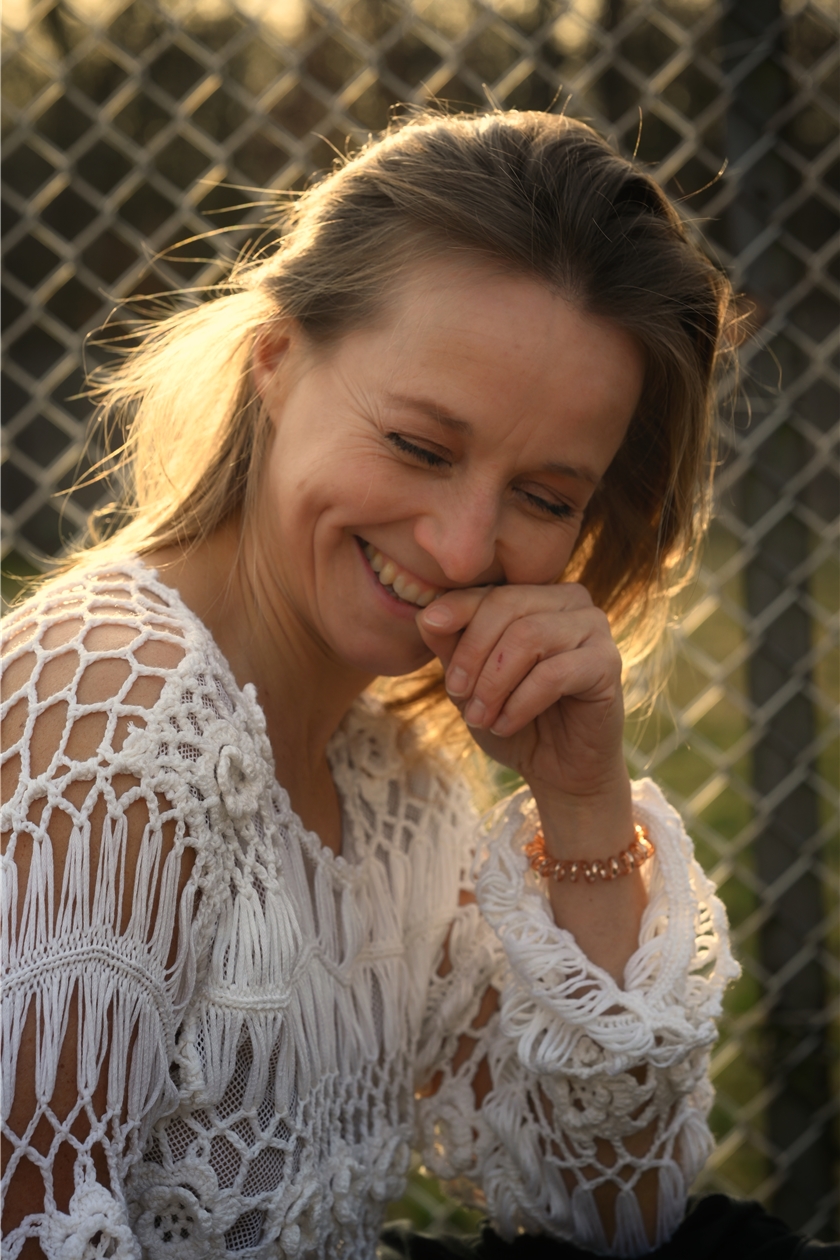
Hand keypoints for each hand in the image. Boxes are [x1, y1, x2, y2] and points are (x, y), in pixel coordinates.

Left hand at [416, 583, 630, 819]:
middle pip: (506, 605)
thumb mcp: (470, 681)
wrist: (558, 770)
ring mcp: (594, 626)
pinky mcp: (608, 662)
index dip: (455, 616)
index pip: (488, 590)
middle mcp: (569, 599)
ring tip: (480, 718)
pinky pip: (554, 673)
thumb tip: (426, 615)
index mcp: (535, 594)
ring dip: (494, 683)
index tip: (433, 643)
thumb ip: (451, 645)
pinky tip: (505, 725)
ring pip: (528, 636)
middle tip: (457, 696)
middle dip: (472, 655)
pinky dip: (520, 703)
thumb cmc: (512, 718)